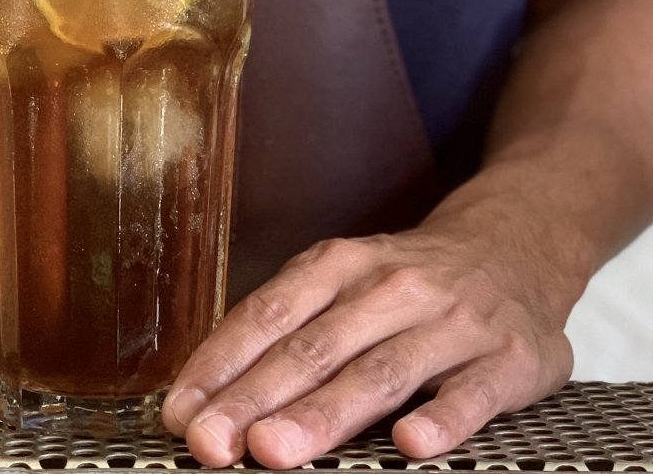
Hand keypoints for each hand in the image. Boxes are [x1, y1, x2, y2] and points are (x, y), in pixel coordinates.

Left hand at [163, 226, 576, 467]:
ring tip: (274, 449)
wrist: (516, 248)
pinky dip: (442, 418)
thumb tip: (211, 391)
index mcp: (339, 265)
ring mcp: (451, 322)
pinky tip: (409, 445)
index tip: (182, 412)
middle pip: (313, 348)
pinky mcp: (509, 358)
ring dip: (323, 413)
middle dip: (255, 399)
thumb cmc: (409, 283)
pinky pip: (473, 393)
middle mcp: (390, 287)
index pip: (267, 315)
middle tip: (211, 442)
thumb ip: (289, 330)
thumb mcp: (345, 282)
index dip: (220, 365)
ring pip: (380, 372)